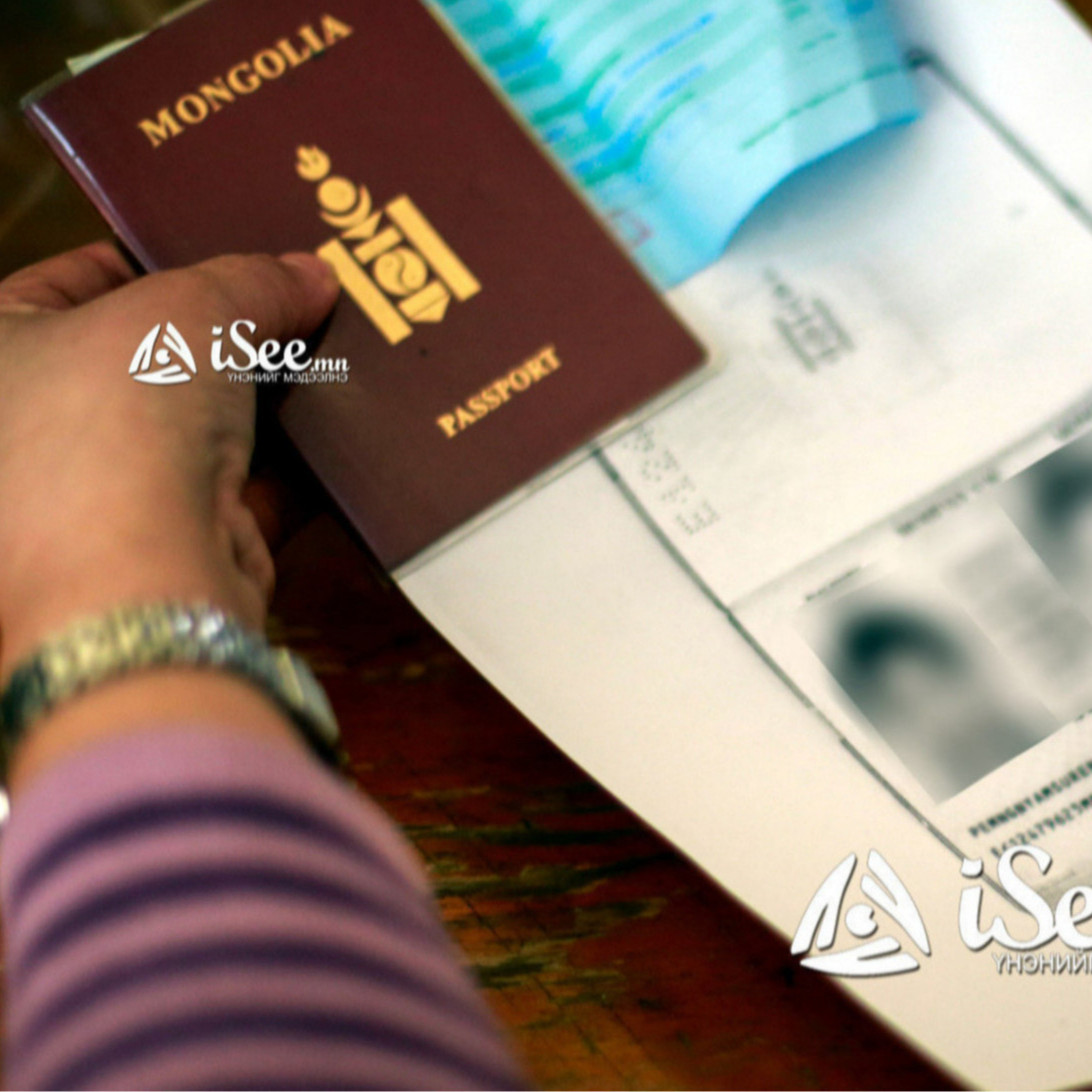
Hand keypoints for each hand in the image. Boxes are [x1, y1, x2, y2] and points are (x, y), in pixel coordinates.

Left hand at [0, 243, 339, 679]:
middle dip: (229, 334)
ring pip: (204, 431)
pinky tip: (349, 430)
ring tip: (337, 349)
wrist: (137, 582)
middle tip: (298, 296)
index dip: (153, 256)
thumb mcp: (187, 311)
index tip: (227, 248)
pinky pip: (245, 494)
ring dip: (269, 400)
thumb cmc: (119, 415)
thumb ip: (253, 281)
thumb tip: (314, 273)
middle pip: (150, 360)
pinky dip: (296, 468)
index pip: (71, 282)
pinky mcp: (178, 552)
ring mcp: (106, 502)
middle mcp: (34, 434)